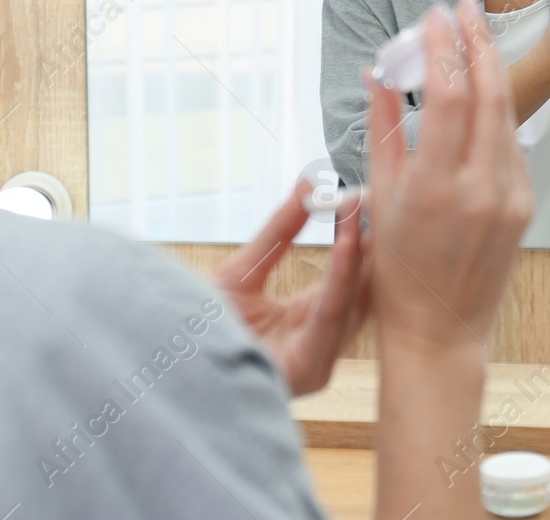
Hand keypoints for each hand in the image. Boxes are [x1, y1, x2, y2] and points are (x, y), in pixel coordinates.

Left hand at [214, 177, 371, 396]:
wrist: (169, 364)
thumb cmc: (202, 329)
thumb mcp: (245, 269)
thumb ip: (280, 230)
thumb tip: (308, 184)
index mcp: (312, 322)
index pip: (353, 277)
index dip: (364, 238)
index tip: (370, 199)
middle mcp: (323, 343)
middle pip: (364, 288)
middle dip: (374, 242)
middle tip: (381, 198)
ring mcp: (319, 358)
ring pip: (354, 297)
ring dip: (361, 251)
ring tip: (363, 209)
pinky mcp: (309, 365)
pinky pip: (332, 313)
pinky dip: (343, 276)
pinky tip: (348, 244)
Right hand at [364, 0, 533, 352]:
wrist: (440, 330)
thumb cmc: (397, 270)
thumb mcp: (379, 198)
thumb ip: (381, 130)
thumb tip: (376, 74)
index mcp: (435, 185)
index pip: (447, 94)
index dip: (442, 47)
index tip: (434, 15)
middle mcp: (479, 188)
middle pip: (490, 91)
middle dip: (477, 40)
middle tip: (464, 6)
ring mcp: (509, 196)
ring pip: (508, 113)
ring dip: (492, 68)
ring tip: (473, 35)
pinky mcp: (525, 205)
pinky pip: (512, 145)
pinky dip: (497, 113)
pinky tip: (481, 93)